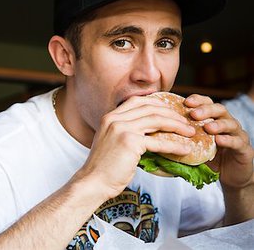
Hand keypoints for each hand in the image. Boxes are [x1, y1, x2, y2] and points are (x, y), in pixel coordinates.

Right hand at [77, 96, 194, 198]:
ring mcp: (122, 129)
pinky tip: (185, 149)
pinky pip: (159, 142)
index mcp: (110, 117)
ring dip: (177, 126)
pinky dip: (175, 145)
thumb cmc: (103, 166)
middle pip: (150, 108)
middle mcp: (115, 119)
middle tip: (185, 122)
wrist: (93, 181)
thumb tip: (147, 133)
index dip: (156, 103)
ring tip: (189, 132)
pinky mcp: (130, 143)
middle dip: (171, 113)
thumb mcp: (110, 141)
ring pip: (157, 121)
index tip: (169, 110)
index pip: (137, 101)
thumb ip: (124, 132)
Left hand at [185, 94, 253, 189]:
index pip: (207, 103)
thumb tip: (156, 134)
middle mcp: (227, 123)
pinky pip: (238, 141)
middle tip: (194, 114)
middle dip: (206, 110)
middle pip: (219, 109)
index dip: (198, 100)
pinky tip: (219, 140)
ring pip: (230, 123)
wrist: (231, 176)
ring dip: (218, 124)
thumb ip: (180, 138)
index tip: (186, 102)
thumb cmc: (209, 158)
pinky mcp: (245, 149)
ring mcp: (238, 135)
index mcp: (213, 119)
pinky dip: (228, 140)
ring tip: (207, 127)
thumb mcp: (193, 146)